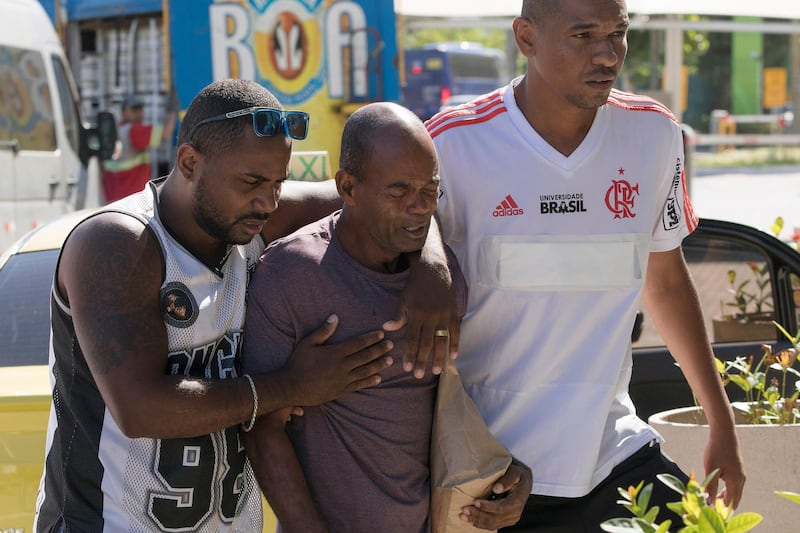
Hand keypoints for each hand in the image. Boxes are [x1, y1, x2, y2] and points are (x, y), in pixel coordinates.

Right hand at [283, 314, 392, 405]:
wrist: (292, 387)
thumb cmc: (298, 363)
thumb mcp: (307, 343)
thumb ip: (323, 331)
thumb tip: (335, 317)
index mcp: (335, 353)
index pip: (358, 343)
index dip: (371, 338)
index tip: (381, 334)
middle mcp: (342, 366)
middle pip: (365, 356)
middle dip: (379, 350)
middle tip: (391, 345)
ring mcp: (343, 379)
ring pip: (365, 371)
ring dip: (378, 365)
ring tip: (389, 360)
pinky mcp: (341, 390)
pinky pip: (359, 385)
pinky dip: (369, 381)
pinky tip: (378, 379)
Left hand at [383, 260, 459, 378]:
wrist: (433, 269)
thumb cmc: (415, 286)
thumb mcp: (403, 300)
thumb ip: (398, 316)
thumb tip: (387, 329)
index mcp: (416, 314)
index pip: (412, 339)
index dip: (409, 354)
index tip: (406, 368)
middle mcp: (431, 316)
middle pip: (427, 343)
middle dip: (423, 361)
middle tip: (419, 375)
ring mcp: (444, 315)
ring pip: (442, 340)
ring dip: (440, 357)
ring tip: (437, 371)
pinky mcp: (454, 312)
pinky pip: (456, 331)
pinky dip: (455, 344)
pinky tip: (453, 357)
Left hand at [460, 458, 531, 529]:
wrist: (524, 482)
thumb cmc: (518, 475)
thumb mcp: (515, 472)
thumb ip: (508, 479)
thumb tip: (497, 488)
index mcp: (518, 501)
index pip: (502, 507)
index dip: (488, 507)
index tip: (476, 502)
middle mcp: (515, 513)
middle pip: (494, 518)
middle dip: (478, 515)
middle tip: (465, 509)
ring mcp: (510, 519)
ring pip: (491, 524)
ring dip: (476, 521)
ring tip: (464, 515)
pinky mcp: (505, 521)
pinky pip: (491, 525)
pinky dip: (479, 523)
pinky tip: (470, 518)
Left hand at [704, 428, 744, 507]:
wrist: (724, 433)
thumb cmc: (717, 450)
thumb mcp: (711, 469)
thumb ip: (710, 486)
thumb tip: (709, 501)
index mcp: (736, 481)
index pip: (731, 502)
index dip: (722, 509)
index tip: (712, 512)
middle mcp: (741, 479)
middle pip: (734, 498)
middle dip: (724, 504)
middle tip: (712, 508)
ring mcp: (740, 473)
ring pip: (734, 490)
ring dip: (724, 496)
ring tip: (713, 500)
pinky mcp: (737, 468)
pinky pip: (733, 484)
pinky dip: (726, 489)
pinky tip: (717, 487)